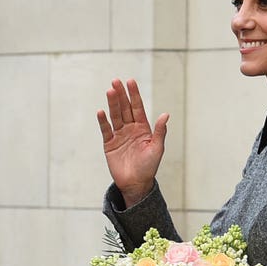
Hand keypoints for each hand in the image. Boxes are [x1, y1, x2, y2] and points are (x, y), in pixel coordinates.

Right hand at [97, 79, 168, 207]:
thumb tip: (165, 115)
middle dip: (121, 95)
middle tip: (116, 81)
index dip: (134, 94)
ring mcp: (119, 135)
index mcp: (143, 128)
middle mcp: (130, 129)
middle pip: (124, 108)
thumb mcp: (157, 148)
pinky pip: (106, 130)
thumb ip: (160, 132)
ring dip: (112, 104)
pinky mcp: (109, 144)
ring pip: (115, 116)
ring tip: (109, 91)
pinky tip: (101, 112)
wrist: (136, 184)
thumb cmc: (149, 167)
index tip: (130, 81)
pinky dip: (103, 121)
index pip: (137, 107)